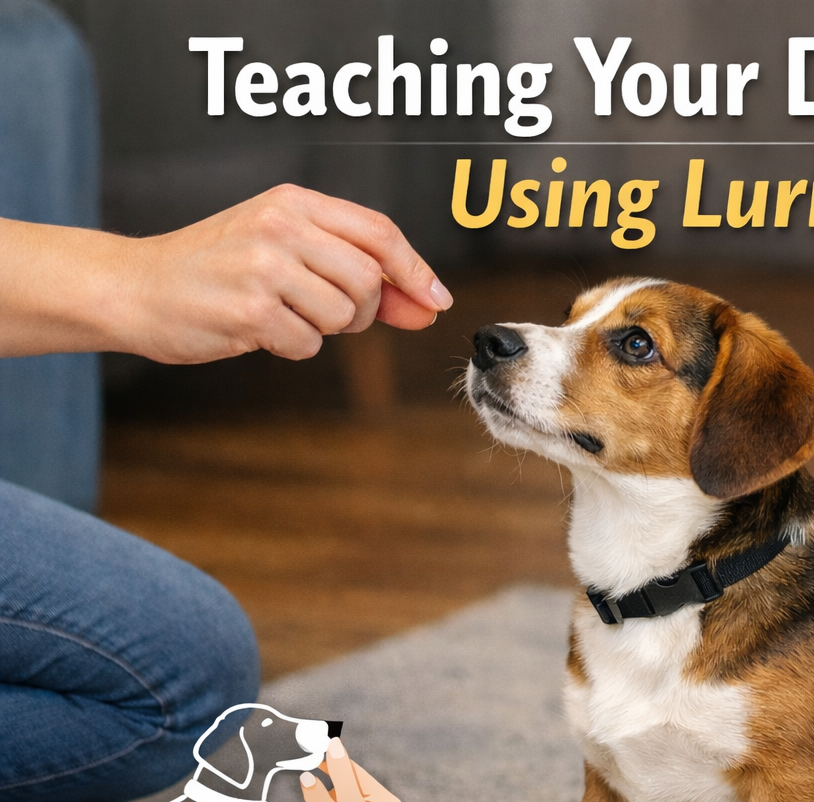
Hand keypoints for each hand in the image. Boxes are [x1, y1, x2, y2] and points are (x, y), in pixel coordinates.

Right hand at [0, 185, 452, 361]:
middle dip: (361, 308)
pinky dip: (292, 346)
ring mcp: (263, 265)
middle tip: (325, 313)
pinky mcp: (249, 308)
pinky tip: (258, 330)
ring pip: (342, 313)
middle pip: (368, 278)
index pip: (378, 231)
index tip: (437, 300)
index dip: (416, 269)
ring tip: (283, 314)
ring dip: (324, 329)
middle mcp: (280, 225)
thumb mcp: (285, 249)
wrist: (136, 287)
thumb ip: (354, 270)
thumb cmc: (217, 270)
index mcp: (293, 202)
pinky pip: (307, 343)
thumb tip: (426, 303)